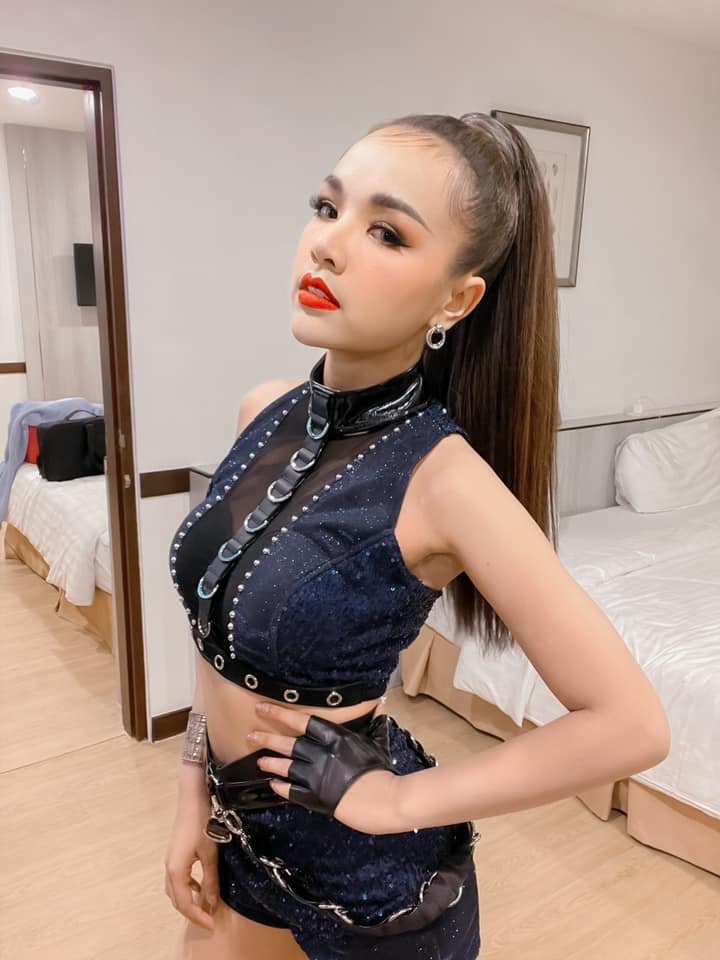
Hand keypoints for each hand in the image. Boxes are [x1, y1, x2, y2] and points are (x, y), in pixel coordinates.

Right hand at [164, 796, 219, 931]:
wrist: (192, 799)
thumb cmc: (202, 824)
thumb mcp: (210, 853)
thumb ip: (211, 879)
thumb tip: (212, 902)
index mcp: (176, 871)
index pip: (185, 904)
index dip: (198, 917)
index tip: (212, 925)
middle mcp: (169, 869)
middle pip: (177, 900)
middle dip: (192, 912)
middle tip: (209, 919)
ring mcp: (169, 861)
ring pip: (175, 890)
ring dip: (188, 901)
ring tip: (205, 906)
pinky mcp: (174, 854)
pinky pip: (177, 879)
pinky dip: (187, 888)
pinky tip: (200, 885)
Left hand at [248, 702, 403, 833]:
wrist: (380, 799)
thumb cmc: (380, 769)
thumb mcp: (377, 742)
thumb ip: (375, 726)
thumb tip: (380, 708)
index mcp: (334, 738)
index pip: (301, 721)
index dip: (279, 713)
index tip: (262, 708)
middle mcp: (320, 755)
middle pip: (287, 744)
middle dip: (267, 739)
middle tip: (251, 736)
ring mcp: (315, 777)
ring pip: (286, 767)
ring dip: (270, 762)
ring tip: (259, 760)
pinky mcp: (314, 798)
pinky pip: (291, 791)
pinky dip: (280, 787)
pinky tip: (272, 784)